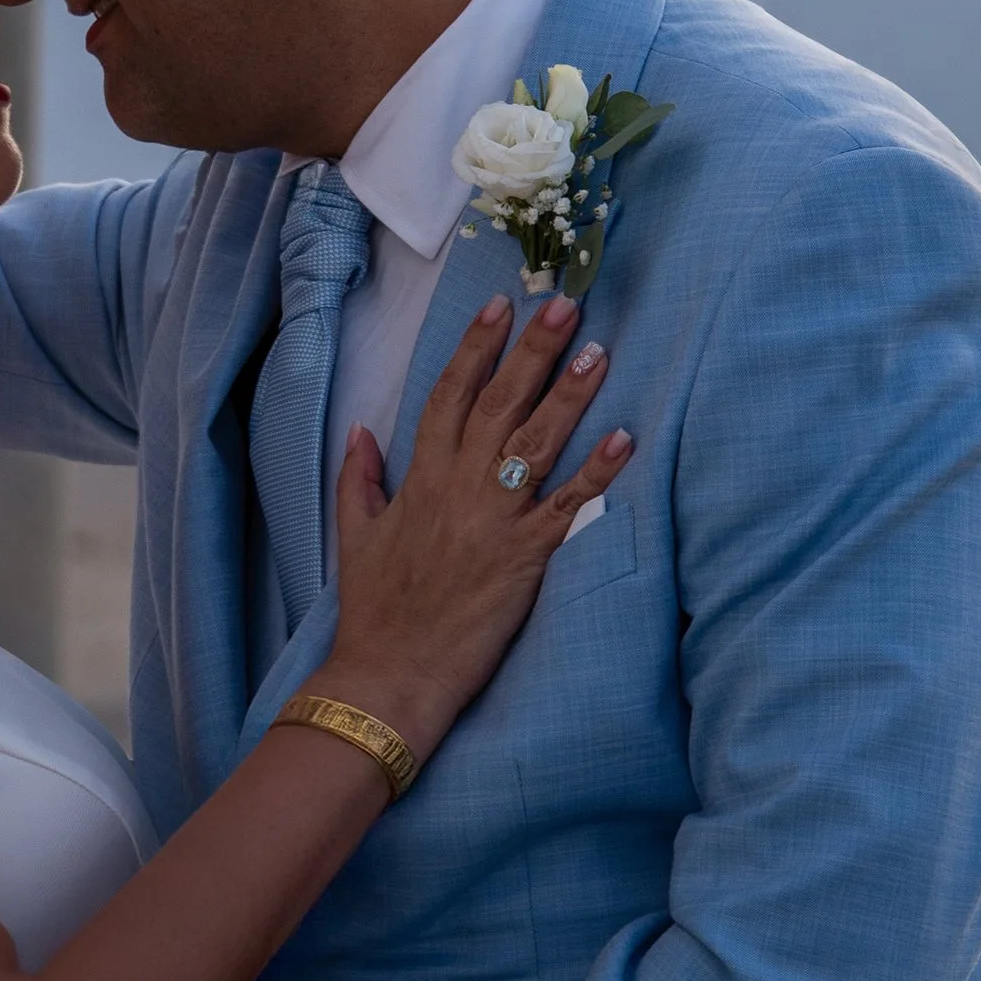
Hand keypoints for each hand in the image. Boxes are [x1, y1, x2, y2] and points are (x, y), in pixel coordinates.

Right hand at [324, 293, 631, 755]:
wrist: (388, 675)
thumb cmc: (374, 612)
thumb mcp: (355, 536)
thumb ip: (358, 478)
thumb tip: (360, 430)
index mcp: (420, 479)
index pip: (449, 395)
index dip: (475, 348)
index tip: (498, 307)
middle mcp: (457, 488)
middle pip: (499, 403)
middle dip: (531, 351)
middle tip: (563, 305)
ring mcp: (492, 521)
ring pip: (535, 441)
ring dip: (569, 394)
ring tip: (598, 351)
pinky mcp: (523, 559)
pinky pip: (566, 506)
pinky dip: (597, 472)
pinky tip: (625, 437)